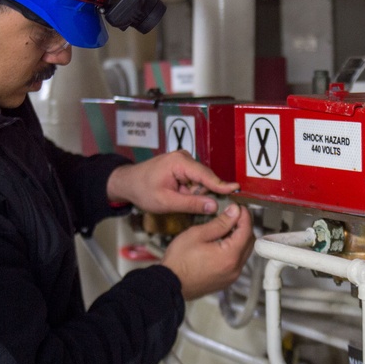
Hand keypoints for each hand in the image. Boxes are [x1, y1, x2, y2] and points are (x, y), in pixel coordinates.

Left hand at [106, 150, 238, 214]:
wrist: (127, 183)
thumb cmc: (142, 190)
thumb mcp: (166, 201)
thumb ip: (191, 203)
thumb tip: (213, 205)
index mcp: (180, 162)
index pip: (206, 175)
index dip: (221, 184)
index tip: (236, 189)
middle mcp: (184, 158)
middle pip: (205, 178)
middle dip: (201, 193)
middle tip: (184, 203)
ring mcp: (184, 161)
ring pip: (200, 182)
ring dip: (193, 193)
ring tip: (176, 198)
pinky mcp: (183, 167)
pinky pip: (195, 181)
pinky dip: (190, 191)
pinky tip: (178, 195)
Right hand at [160, 202, 253, 299]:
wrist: (169, 284)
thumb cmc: (179, 261)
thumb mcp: (198, 234)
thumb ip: (220, 223)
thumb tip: (234, 212)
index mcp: (230, 256)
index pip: (246, 230)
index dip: (244, 215)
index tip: (239, 207)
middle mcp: (235, 268)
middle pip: (249, 242)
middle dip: (244, 226)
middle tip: (234, 214)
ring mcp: (231, 276)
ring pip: (244, 252)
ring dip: (239, 238)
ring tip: (226, 227)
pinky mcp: (226, 280)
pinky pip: (237, 262)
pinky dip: (234, 250)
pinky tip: (222, 242)